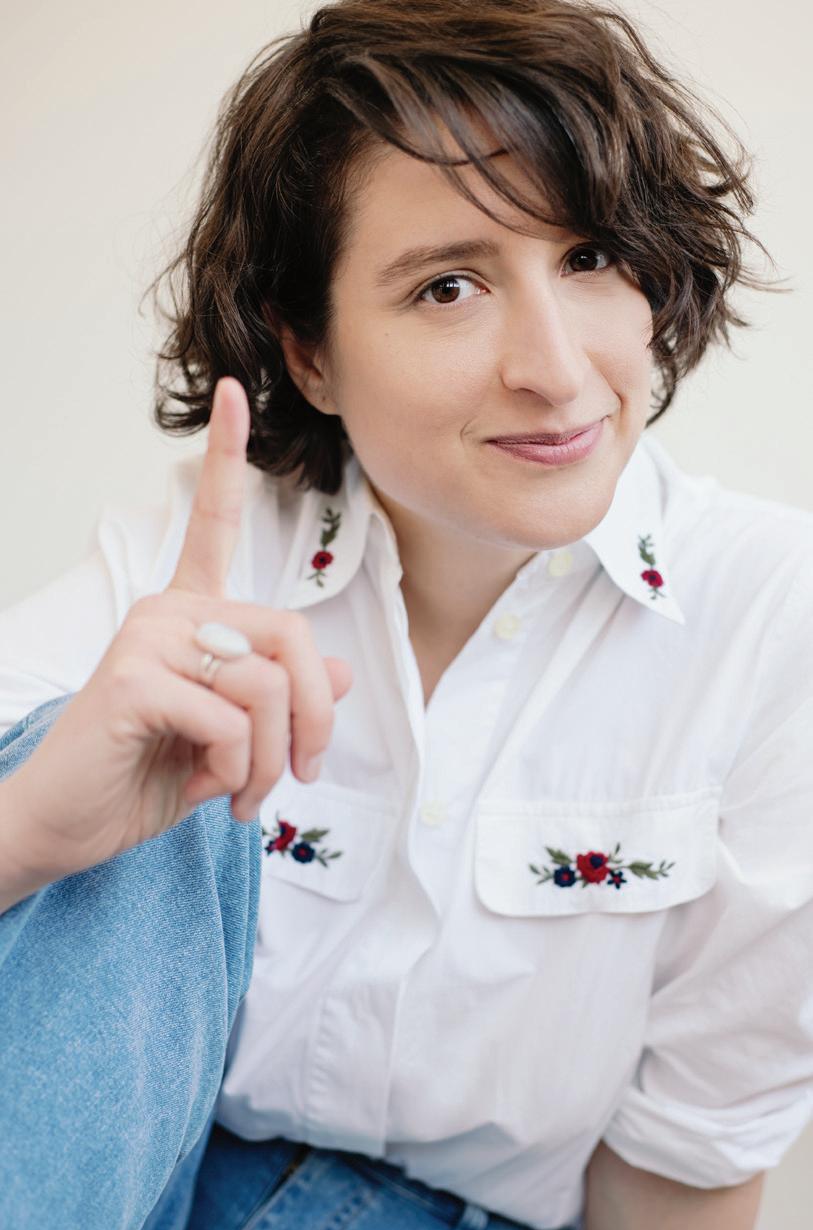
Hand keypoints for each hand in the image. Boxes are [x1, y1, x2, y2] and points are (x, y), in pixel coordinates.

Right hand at [4, 377, 352, 890]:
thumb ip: (280, 700)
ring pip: (268, 686)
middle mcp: (166, 610)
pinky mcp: (133, 678)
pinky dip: (239, 769)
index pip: (211, 524)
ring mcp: (147, 638)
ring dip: (273, 758)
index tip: (231, 393)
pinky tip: (213, 792)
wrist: (67, 824)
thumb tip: (344, 672)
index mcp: (188, 612)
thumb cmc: (146, 773)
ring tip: (248, 796)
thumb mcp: (232, 738)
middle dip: (317, 716)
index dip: (224, 458)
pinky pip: (231, 718)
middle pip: (291, 634)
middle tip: (304, 771)